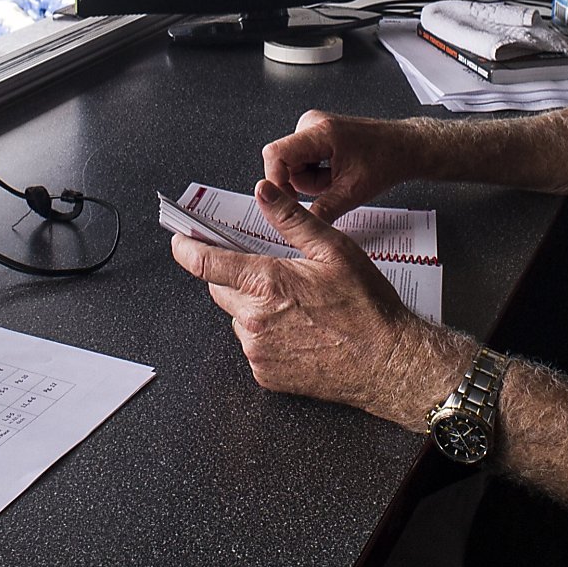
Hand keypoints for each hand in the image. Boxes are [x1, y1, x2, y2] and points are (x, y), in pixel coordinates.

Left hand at [170, 179, 458, 420]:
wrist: (388, 362)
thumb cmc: (366, 307)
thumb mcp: (333, 249)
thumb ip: (291, 219)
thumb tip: (263, 191)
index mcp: (266, 283)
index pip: (207, 263)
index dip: (187, 249)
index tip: (179, 240)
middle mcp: (254, 320)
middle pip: (222, 290)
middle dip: (238, 277)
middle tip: (274, 273)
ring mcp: (258, 351)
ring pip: (239, 319)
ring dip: (254, 308)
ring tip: (298, 306)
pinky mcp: (266, 375)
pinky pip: (253, 346)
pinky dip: (267, 335)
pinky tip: (299, 331)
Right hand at [262, 109, 422, 222]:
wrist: (404, 147)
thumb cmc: (386, 159)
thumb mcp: (353, 193)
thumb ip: (322, 211)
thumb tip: (300, 229)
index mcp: (320, 132)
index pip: (275, 154)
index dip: (276, 182)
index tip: (285, 202)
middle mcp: (312, 123)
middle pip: (284, 164)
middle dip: (303, 184)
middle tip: (331, 187)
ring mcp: (313, 127)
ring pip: (293, 166)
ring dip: (312, 181)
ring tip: (338, 179)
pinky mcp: (315, 135)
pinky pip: (301, 161)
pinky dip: (316, 173)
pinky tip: (336, 173)